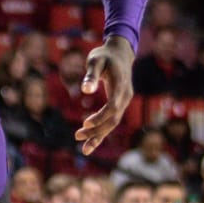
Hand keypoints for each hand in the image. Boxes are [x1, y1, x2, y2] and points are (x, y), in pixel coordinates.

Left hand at [75, 36, 134, 155]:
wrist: (120, 53)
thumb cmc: (105, 55)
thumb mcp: (95, 61)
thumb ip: (91, 75)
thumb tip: (85, 90)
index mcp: (120, 85)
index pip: (113, 106)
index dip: (100, 117)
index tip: (85, 123)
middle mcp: (125, 96)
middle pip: (113, 119)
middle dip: (97, 130)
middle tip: (77, 136)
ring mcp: (125, 101)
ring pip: (114, 123)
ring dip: (99, 136)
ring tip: (84, 149)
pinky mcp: (120, 104)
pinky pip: (112, 121)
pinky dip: (102, 132)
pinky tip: (91, 143)